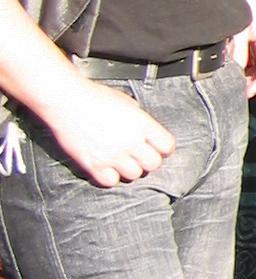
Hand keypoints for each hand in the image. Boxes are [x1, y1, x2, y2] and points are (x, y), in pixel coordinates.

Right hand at [48, 76, 175, 187]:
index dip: (164, 149)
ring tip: (122, 161)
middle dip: (149, 161)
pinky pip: (111, 182)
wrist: (65, 100)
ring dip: (130, 170)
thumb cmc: (93, 97)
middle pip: (153, 164)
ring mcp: (112, 155)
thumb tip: (143, 128)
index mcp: (141, 123)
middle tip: (140, 156)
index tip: (159, 148)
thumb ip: (138, 118)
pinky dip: (111, 177)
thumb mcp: (126, 101)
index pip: (167, 146)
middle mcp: (130, 141)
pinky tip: (107, 167)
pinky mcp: (93, 164)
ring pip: (134, 175)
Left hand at [230, 0, 255, 96]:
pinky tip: (225, 61)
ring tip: (228, 78)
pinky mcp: (245, 26)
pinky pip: (246, 49)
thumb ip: (239, 48)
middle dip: (251, 81)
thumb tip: (236, 71)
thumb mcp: (238, 23)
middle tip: (234, 91)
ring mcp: (254, 31)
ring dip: (244, 70)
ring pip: (254, 59)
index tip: (243, 94)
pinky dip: (239, 59)